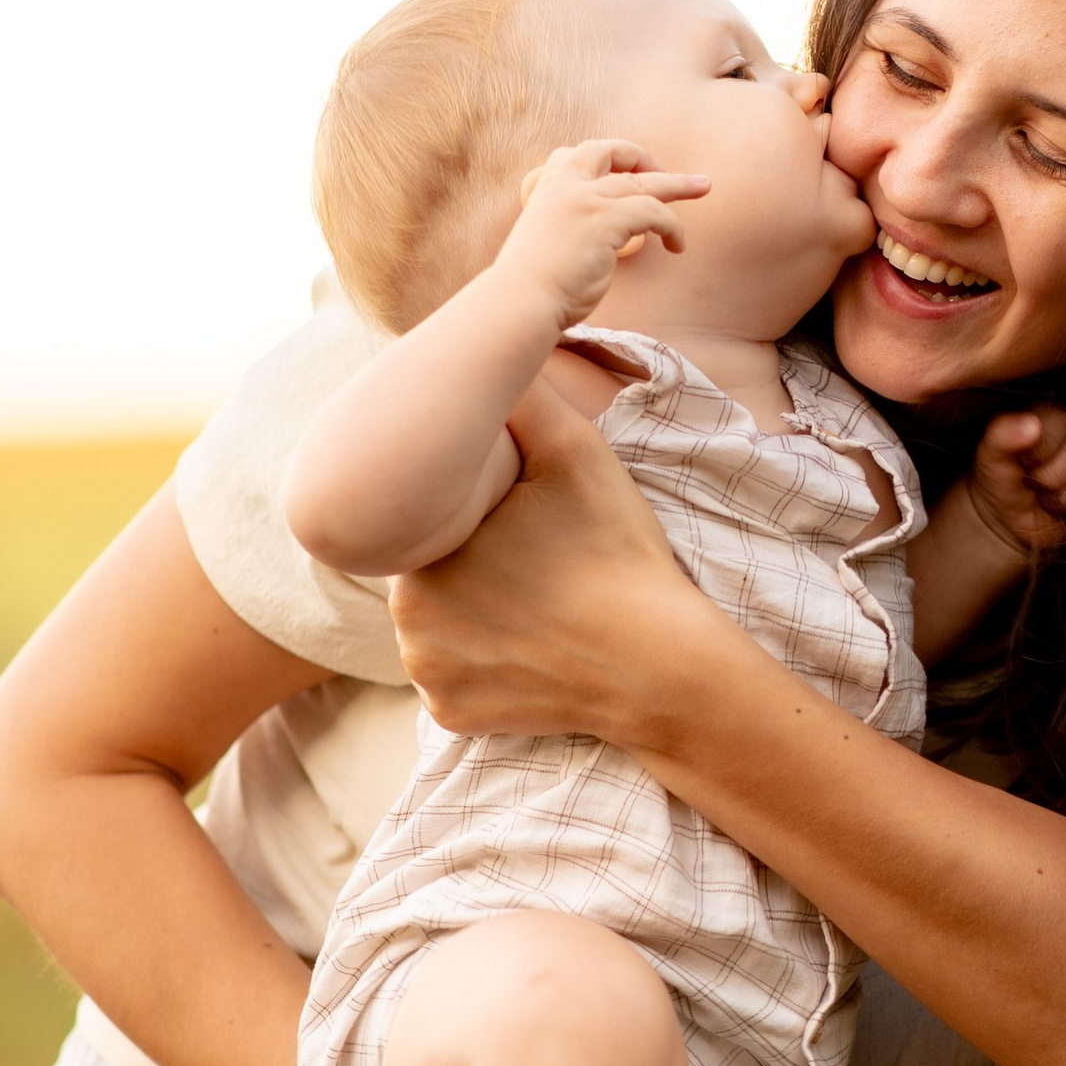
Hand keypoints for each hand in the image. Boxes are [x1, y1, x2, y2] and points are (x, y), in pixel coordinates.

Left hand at [392, 380, 720, 742]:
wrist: (659, 664)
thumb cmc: (616, 552)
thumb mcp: (576, 453)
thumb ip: (523, 397)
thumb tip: (488, 348)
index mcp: (422, 549)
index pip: (428, 522)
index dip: (474, 516)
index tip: (520, 523)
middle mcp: (406, 619)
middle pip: (428, 576)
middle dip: (469, 566)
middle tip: (534, 562)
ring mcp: (428, 675)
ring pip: (437, 629)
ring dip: (471, 617)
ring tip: (534, 603)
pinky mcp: (452, 716)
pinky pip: (455, 681)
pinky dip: (484, 668)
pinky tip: (530, 650)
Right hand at [500, 138, 710, 331]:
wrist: (520, 301)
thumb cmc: (532, 287)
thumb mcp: (548, 244)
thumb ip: (572, 229)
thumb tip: (604, 241)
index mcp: (546, 189)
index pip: (577, 154)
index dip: (606, 158)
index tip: (626, 173)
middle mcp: (565, 185)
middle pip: (609, 150)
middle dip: (640, 156)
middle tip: (665, 171)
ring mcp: (586, 198)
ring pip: (644, 181)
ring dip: (677, 184)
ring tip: (703, 186)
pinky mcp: (607, 218)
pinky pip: (654, 211)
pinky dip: (672, 226)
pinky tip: (677, 246)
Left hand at [962, 406, 1065, 566]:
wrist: (1008, 519)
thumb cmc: (1000, 482)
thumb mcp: (989, 460)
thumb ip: (1001, 436)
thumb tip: (1033, 425)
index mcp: (1047, 413)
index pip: (1058, 422)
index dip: (1037, 451)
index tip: (1019, 463)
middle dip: (1049, 475)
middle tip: (1030, 482)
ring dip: (1061, 492)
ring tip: (1042, 494)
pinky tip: (1058, 504)